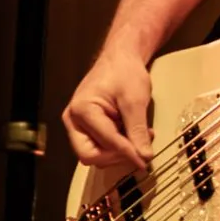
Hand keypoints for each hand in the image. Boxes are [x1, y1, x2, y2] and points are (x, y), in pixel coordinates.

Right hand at [62, 54, 154, 170]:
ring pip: (96, 154)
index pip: (105, 143)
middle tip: (140, 148)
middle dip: (117, 156)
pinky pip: (100, 147)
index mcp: (82, 110)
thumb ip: (138, 130)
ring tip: (140, 137)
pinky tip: (133, 135)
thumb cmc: (124, 72)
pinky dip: (118, 147)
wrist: (120, 59)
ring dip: (119, 152)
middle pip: (91, 155)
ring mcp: (78, 125)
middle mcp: (74, 120)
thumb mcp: (135, 101)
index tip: (144, 161)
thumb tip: (144, 156)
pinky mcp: (87, 128)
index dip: (126, 153)